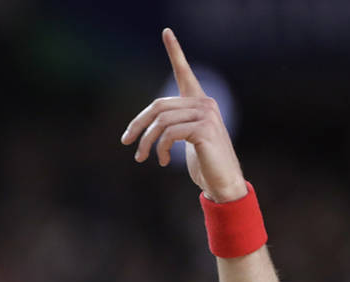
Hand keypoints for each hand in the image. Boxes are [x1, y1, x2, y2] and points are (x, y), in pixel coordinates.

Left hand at [120, 28, 246, 202]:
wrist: (223, 181)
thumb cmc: (204, 162)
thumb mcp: (185, 140)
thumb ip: (171, 126)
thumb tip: (146, 126)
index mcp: (199, 102)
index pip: (184, 71)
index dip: (175, 51)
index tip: (166, 32)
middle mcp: (205, 103)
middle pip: (158, 105)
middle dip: (137, 124)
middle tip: (126, 142)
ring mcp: (207, 115)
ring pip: (161, 122)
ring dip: (146, 142)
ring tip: (141, 158)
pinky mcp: (205, 129)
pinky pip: (170, 134)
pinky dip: (161, 149)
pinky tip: (163, 161)